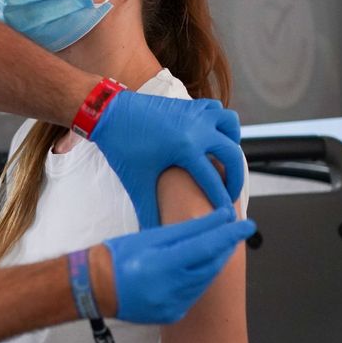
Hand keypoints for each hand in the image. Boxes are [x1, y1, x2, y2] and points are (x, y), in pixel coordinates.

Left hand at [90, 91, 243, 228]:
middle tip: (227, 194)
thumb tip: (153, 238)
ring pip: (230, 124)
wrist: (107, 114)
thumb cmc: (121, 148)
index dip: (222, 202)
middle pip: (232, 154)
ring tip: (221, 161)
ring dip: (231, 142)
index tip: (228, 217)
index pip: (214, 181)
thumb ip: (149, 211)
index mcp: (186, 149)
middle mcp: (197, 128)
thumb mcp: (137, 182)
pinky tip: (208, 139)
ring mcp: (195, 113)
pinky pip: (216, 110)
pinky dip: (219, 124)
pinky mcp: (189, 104)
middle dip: (234, 178)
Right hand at [101, 208, 254, 322]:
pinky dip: (199, 279)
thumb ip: (186, 230)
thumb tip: (218, 219)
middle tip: (233, 232)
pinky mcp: (173, 315)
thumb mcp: (150, 237)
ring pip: (205, 280)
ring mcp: (173, 305)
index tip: (247, 224)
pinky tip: (195, 268)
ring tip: (217, 246)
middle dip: (224, 248)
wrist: (96, 287)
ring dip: (214, 262)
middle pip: (211, 265)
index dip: (229, 234)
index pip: (206, 246)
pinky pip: (194, 294)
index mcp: (161, 265)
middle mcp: (170, 289)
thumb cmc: (118, 256)